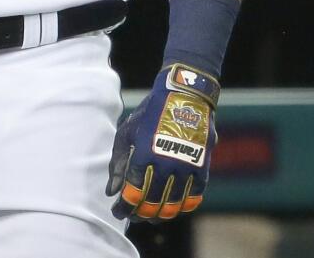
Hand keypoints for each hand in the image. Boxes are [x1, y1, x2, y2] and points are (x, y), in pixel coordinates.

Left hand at [107, 63, 219, 221]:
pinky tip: (173, 209)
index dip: (124, 206)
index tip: (118, 211)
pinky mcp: (201, 167)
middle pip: (152, 202)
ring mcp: (186, 166)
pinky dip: (183, 207)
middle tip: (132, 216)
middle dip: (139, 214)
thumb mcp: (127, 132)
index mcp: (144, 154)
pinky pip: (193, 197)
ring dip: (160, 215)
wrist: (184, 97)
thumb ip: (118, 162)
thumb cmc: (150, 114)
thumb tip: (111, 191)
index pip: (133, 191)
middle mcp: (166, 163)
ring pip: (173, 204)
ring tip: (150, 217)